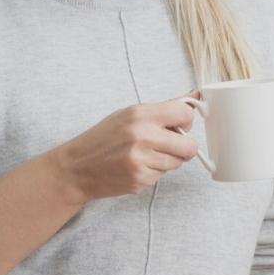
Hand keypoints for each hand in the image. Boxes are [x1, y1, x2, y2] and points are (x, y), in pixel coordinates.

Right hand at [48, 96, 199, 201]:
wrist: (77, 167)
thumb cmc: (104, 138)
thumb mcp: (130, 114)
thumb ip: (164, 108)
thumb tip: (196, 95)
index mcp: (140, 114)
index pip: (184, 113)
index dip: (186, 120)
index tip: (179, 124)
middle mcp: (142, 136)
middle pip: (189, 146)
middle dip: (183, 147)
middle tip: (169, 144)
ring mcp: (141, 160)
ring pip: (177, 163)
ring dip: (168, 160)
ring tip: (146, 154)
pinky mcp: (140, 179)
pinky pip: (162, 176)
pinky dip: (154, 172)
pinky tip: (137, 166)